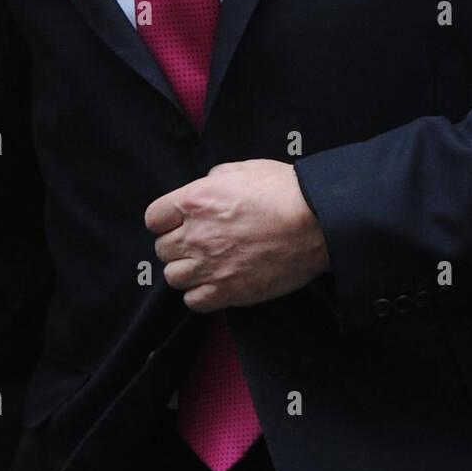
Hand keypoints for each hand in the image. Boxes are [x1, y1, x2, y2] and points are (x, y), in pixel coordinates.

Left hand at [144, 158, 330, 312]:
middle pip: (162, 249)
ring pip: (173, 277)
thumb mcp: (245, 169)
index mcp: (195, 200)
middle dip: (178, 244)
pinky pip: (193, 301)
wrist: (318, 223)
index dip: (166, 220)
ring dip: (187, 270)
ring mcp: (210, 266)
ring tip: (208, 264)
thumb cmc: (286, 191)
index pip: (153, 218)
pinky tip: (217, 282)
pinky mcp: (227, 292)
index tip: (179, 222)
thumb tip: (206, 187)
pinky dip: (200, 294)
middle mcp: (196, 234)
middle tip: (200, 242)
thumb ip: (215, 178)